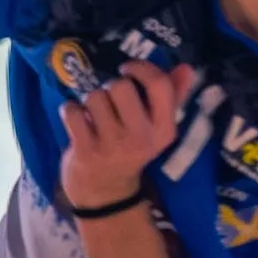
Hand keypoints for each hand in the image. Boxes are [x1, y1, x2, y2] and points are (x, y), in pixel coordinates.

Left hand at [58, 58, 197, 213]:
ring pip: (94, 97)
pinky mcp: (86, 151)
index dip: (141, 68)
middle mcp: (141, 139)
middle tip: (110, 102)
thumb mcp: (155, 127)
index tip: (128, 69)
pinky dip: (70, 111)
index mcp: (164, 130)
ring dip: (90, 101)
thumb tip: (186, 68)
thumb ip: (171, 96)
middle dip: (110, 87)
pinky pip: (72, 111)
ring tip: (95, 116)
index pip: (159, 85)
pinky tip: (78, 122)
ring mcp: (112, 146)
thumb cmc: (131, 147)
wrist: (106, 190)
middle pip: (121, 86)